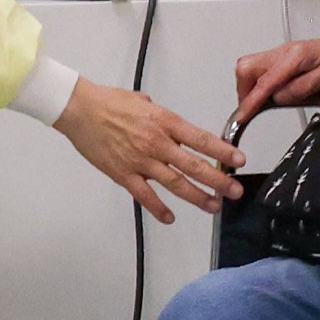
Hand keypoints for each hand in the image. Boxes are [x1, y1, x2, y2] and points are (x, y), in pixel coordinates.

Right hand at [57, 80, 243, 224]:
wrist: (80, 110)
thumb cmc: (111, 101)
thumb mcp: (144, 101)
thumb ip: (163, 117)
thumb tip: (172, 126)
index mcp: (165, 121)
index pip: (200, 139)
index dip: (222, 151)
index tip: (239, 160)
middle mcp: (157, 143)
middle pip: (193, 165)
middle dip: (218, 180)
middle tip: (235, 191)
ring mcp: (140, 161)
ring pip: (175, 183)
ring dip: (197, 197)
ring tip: (213, 206)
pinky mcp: (123, 174)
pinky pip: (144, 196)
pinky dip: (158, 208)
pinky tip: (170, 218)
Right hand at [234, 29, 319, 119]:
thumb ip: (302, 87)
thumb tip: (278, 98)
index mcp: (295, 56)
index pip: (265, 80)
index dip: (251, 101)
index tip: (242, 116)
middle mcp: (283, 51)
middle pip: (246, 67)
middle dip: (245, 91)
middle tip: (251, 111)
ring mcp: (281, 53)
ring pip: (250, 67)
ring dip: (250, 88)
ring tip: (261, 105)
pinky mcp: (282, 58)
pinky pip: (260, 69)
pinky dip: (259, 84)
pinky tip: (270, 95)